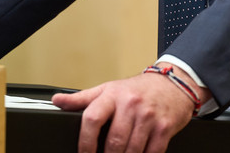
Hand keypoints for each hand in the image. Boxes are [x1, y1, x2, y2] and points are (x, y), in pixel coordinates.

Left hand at [51, 69, 196, 152]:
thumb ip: (82, 98)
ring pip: (131, 150)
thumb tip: (57, 101)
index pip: (92, 118)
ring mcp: (148, 117)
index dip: (85, 142)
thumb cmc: (137, 89)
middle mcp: (130, 104)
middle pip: (113, 141)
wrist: (173, 83)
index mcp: (112, 95)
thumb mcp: (108, 89)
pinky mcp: (164, 127)